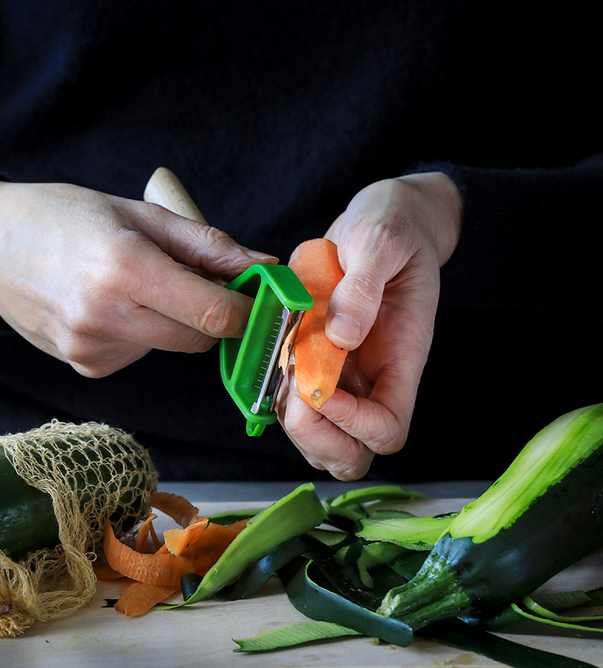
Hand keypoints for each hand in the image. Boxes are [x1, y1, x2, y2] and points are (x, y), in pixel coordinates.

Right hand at [0, 180, 275, 376]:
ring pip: (172, 346)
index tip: (260, 298)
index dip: (249, 311)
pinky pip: (143, 353)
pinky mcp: (88, 367)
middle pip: (200, 339)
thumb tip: (262, 267)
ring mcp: (93, 349)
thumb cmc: (65, 217)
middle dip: (215, 315)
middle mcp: (107, 317)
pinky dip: (146, 332)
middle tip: (200, 280)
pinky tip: (114, 304)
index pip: (214, 314)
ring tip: (139, 283)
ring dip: (176, 320)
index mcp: (125, 268)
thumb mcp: (140, 213)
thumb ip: (208, 245)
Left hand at [278, 172, 462, 479]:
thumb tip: (342, 334)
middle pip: (353, 452)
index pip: (387, 428)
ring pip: (322, 438)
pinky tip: (274, 357)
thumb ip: (364, 285)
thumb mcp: (381, 241)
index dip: (351, 423)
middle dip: (316, 435)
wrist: (385, 223)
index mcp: (402, 359)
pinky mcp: (320, 364)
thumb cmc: (393, 229)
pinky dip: (278, 397)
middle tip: (292, 385)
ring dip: (293, 421)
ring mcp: (348, 376)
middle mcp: (375, 378)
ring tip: (282, 368)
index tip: (319, 384)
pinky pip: (298, 405)